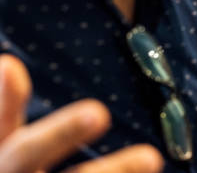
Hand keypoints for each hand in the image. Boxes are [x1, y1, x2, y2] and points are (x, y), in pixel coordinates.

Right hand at [0, 54, 163, 172]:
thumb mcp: (11, 153)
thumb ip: (8, 115)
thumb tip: (10, 64)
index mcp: (0, 158)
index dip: (3, 101)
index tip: (12, 65)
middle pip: (25, 154)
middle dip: (60, 133)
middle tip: (98, 112)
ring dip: (111, 172)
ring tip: (152, 157)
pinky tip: (149, 163)